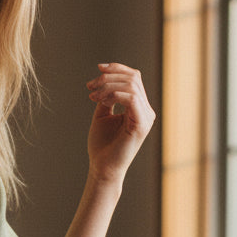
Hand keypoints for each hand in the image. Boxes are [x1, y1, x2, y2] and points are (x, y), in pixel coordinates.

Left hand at [86, 63, 155, 185]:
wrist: (102, 168)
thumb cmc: (102, 146)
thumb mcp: (102, 115)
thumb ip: (107, 97)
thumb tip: (105, 79)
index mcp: (139, 107)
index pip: (134, 78)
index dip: (117, 68)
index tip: (98, 69)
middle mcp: (146, 110)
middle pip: (133, 78)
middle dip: (109, 76)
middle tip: (90, 86)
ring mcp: (146, 117)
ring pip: (131, 85)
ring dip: (108, 86)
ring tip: (92, 95)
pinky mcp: (141, 125)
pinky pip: (131, 98)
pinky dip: (113, 95)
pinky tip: (100, 101)